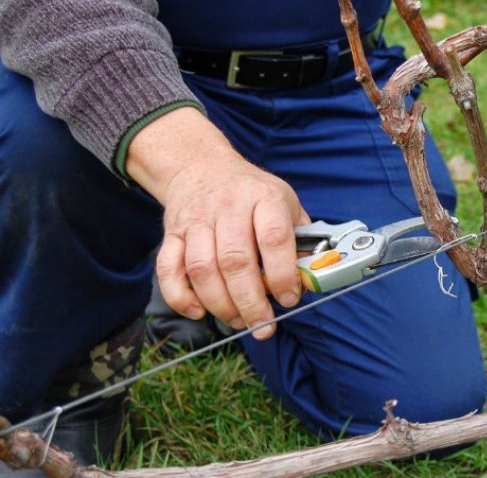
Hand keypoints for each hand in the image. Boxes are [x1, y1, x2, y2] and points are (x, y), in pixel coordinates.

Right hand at [127, 107, 309, 338]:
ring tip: (239, 321)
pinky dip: (180, 296)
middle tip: (263, 326)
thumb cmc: (251, 193)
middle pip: (235, 261)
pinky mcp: (172, 233)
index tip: (289, 299)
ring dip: (220, 304)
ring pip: (202, 269)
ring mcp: (196, 220)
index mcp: (263, 197)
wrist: (202, 167)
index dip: (282, 274)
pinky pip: (168, 269)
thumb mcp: (285, 202)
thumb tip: (311, 278)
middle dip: (251, 301)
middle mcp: (228, 206)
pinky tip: (199, 311)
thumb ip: (300, 239)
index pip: (274, 238)